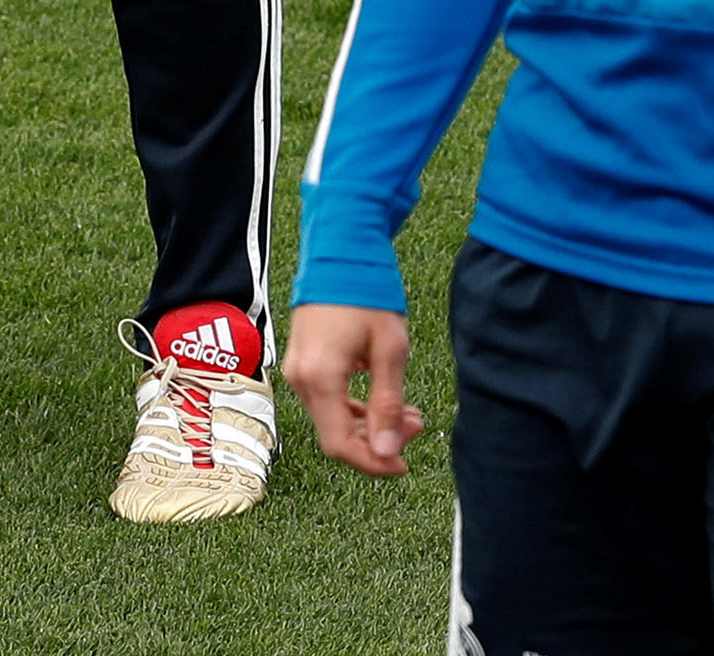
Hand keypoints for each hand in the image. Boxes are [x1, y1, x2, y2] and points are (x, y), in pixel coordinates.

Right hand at [283, 303, 424, 477]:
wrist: (341, 249)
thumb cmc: (367, 294)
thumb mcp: (390, 350)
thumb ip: (387, 404)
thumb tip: (389, 453)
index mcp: (320, 377)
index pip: (340, 445)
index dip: (373, 462)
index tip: (403, 463)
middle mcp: (300, 378)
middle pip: (335, 435)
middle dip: (377, 440)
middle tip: (415, 424)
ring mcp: (298, 369)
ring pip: (331, 419)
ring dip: (368, 424)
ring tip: (406, 412)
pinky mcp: (303, 361)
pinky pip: (326, 399)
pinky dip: (353, 407)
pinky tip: (381, 399)